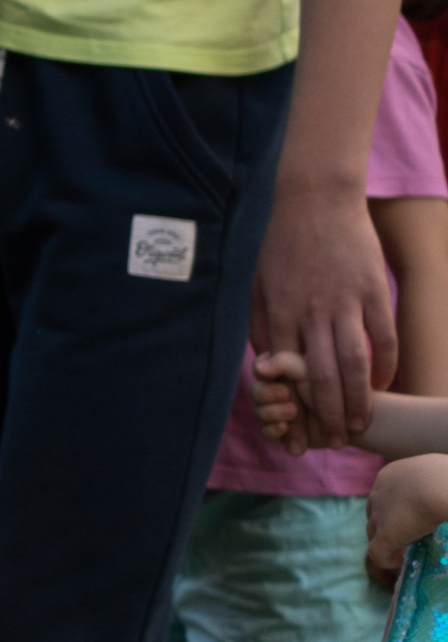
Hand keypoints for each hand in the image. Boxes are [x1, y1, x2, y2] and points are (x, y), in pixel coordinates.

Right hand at [250, 351, 331, 454]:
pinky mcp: (286, 433)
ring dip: (270, 413)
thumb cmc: (339, 387)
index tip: (280, 377)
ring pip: (258, 412)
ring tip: (292, 413)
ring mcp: (281, 412)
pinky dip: (272, 430)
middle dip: (266, 395)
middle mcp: (279, 390)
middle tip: (286, 396)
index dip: (264, 374)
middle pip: (255, 391)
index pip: (259, 368)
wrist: (358, 416)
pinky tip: (284, 428)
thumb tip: (259, 368)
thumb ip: (284, 362)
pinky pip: (265, 433)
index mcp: (283, 370)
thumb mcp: (312, 369)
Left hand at [253, 183, 397, 439]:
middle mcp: (311, 310)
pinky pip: (382, 336)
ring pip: (354, 362)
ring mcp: (345, 301)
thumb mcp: (257, 283)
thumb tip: (266, 364)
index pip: (286, 372)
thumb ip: (262, 324)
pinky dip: (384, 364)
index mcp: (279, 310)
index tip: (295, 430)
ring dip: (357, 398)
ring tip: (358, 423)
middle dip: (327, 415)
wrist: (314, 199)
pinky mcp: (372, 290)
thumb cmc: (278, 242)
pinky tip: (381, 384)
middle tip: (332, 441)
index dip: (291, 405)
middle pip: (322, 375)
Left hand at [367, 453, 447, 572]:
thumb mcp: (435, 475)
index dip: (394, 509)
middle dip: (387, 525)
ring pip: (372, 533)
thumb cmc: (445, 476)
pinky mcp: (385, 534)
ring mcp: (379, 515)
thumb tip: (442, 492)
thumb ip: (432, 483)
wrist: (439, 484)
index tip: (410, 519)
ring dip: (385, 543)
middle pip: (375, 514)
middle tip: (407, 536)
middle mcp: (377, 494)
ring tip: (402, 551)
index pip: (384, 495)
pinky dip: (385, 560)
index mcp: (389, 476)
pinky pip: (376, 553)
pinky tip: (399, 561)